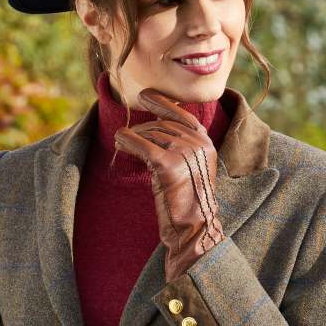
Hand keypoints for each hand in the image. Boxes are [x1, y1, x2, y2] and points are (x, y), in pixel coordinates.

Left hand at [113, 86, 225, 281]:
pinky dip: (128, 141)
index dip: (162, 103)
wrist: (193, 229)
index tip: (146, 95)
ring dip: (132, 137)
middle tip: (126, 136)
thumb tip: (152, 132)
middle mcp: (198, 144)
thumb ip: (179, 151)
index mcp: (205, 144)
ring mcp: (184, 153)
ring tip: (120, 142)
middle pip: (162, 126)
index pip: (182, 115)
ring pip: (151, 134)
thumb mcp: (189, 172)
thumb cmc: (187, 206)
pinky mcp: (169, 165)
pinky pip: (143, 145)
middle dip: (142, 129)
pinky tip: (119, 142)